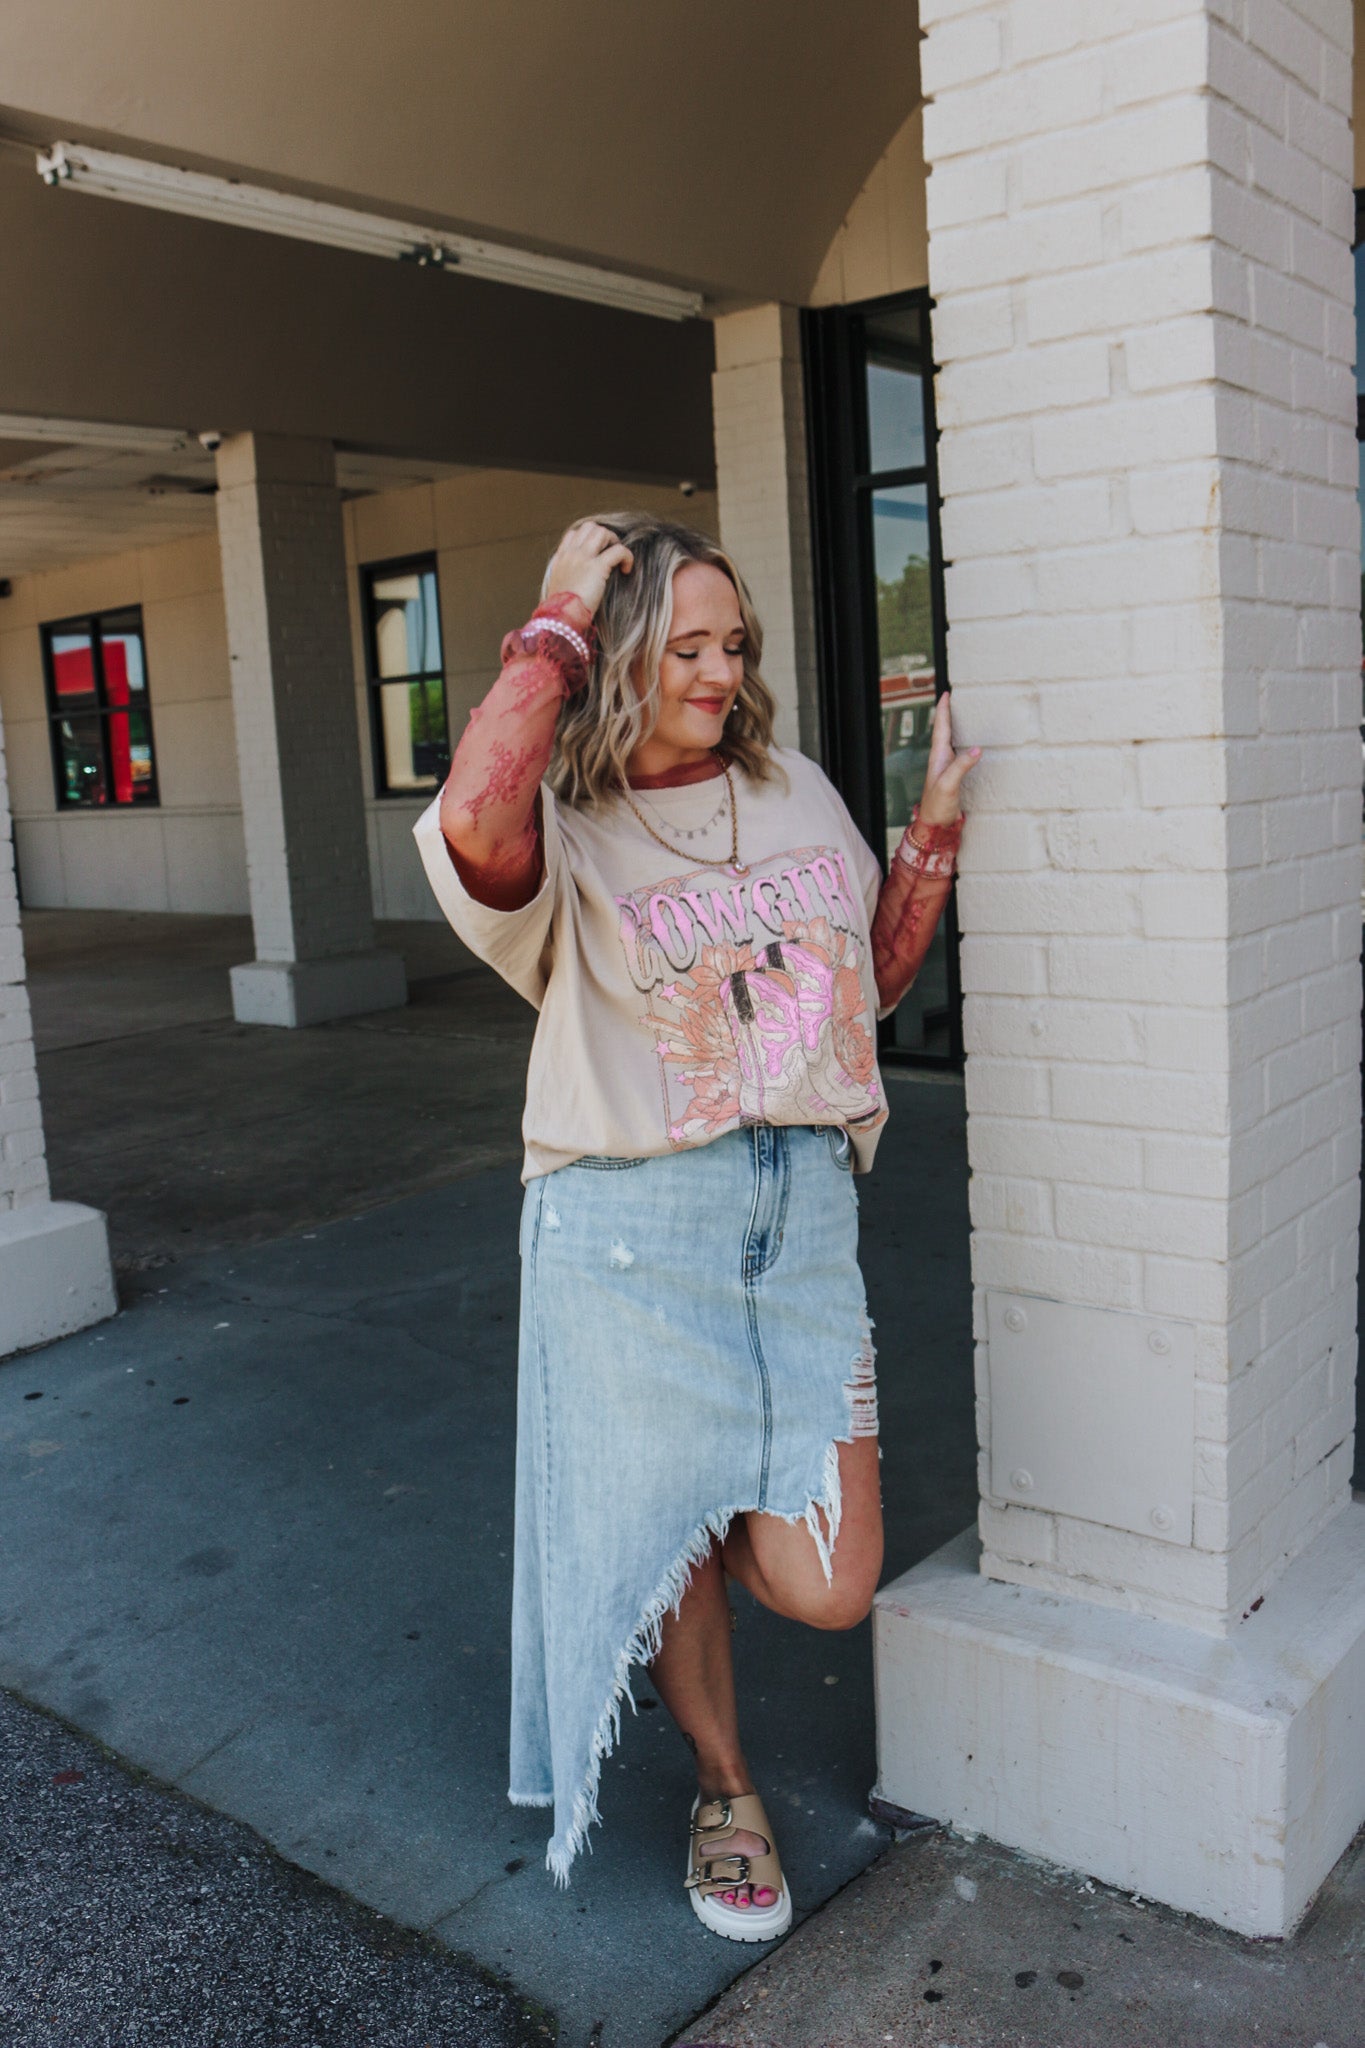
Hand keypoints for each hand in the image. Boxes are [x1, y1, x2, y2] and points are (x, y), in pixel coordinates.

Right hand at [544, 520, 634, 617]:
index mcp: (560, 560)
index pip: (573, 534)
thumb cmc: (561, 613)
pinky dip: (626, 556)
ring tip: (619, 560)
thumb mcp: (558, 593)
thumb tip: (577, 586)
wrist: (560, 620)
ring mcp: (582, 558)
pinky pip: (618, 550)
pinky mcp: (597, 567)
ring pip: (603, 532)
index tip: (597, 553)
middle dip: (604, 536)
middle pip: (590, 527)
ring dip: (615, 542)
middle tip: (611, 554)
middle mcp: (570, 555)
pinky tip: (626, 570)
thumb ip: (567, 582)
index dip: (588, 539)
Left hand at [917, 691, 980, 825]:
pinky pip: (957, 753)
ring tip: (959, 715)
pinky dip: (961, 743)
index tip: (946, 694)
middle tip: (952, 699)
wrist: (934, 826)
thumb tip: (976, 749)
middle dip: (947, 714)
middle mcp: (940, 759)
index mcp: (937, 757)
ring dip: (953, 727)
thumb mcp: (949, 784)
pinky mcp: (952, 776)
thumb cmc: (937, 806)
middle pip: (943, 731)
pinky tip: (966, 744)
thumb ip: (961, 766)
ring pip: (949, 741)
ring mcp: (945, 767)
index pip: (941, 728)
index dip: (943, 710)